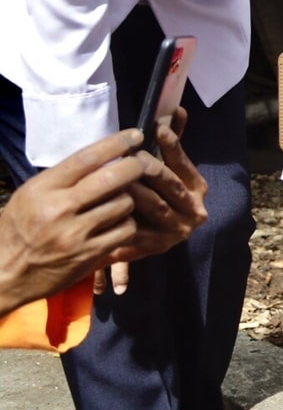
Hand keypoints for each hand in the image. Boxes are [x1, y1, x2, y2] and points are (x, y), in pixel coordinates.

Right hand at [0, 130, 154, 313]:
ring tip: (122, 199)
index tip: (135, 135)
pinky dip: (128, 224)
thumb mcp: (30, 196)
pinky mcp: (89, 254)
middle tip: (141, 164)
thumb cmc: (18, 230)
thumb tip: (104, 157)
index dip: (117, 143)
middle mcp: (58, 208)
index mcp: (42, 189)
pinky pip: (125, 230)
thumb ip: (64, 178)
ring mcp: (76, 233)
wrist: (5, 274)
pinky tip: (120, 222)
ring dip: (130, 199)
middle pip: (113, 178)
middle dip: (135, 167)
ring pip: (124, 204)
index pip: (86, 158)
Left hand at [101, 113, 209, 293]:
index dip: (172, 145)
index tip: (157, 128)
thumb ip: (171, 142)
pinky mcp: (158, 247)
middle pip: (171, 185)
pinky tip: (107, 210)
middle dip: (151, 169)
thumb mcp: (167, 168)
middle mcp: (194, 210)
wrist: (159, 236)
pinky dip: (124, 220)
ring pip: (155, 207)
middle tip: (132, 156)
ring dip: (136, 193)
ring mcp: (177, 230)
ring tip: (116, 180)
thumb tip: (176, 109)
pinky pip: (140, 231)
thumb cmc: (158, 194)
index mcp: (197, 187)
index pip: (184, 163)